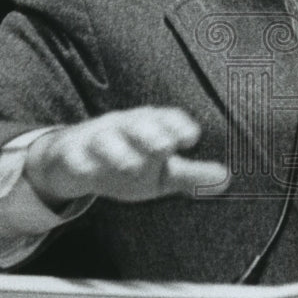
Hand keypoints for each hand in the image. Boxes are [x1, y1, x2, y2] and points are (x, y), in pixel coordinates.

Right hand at [23, 106, 228, 206]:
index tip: (191, 137)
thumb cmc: (129, 162)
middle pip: (138, 124)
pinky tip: (88, 171)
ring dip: (118, 150)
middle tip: (165, 146)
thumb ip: (191, 175)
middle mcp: (124, 126)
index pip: (167, 119)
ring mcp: (96, 137)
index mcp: (150, 125)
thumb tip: (226, 179)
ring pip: (106, 139)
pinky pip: (73, 154)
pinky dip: (79, 161)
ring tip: (130, 165)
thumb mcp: (162, 173)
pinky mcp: (70, 152)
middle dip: (152, 133)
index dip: (179, 125)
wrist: (74, 162)